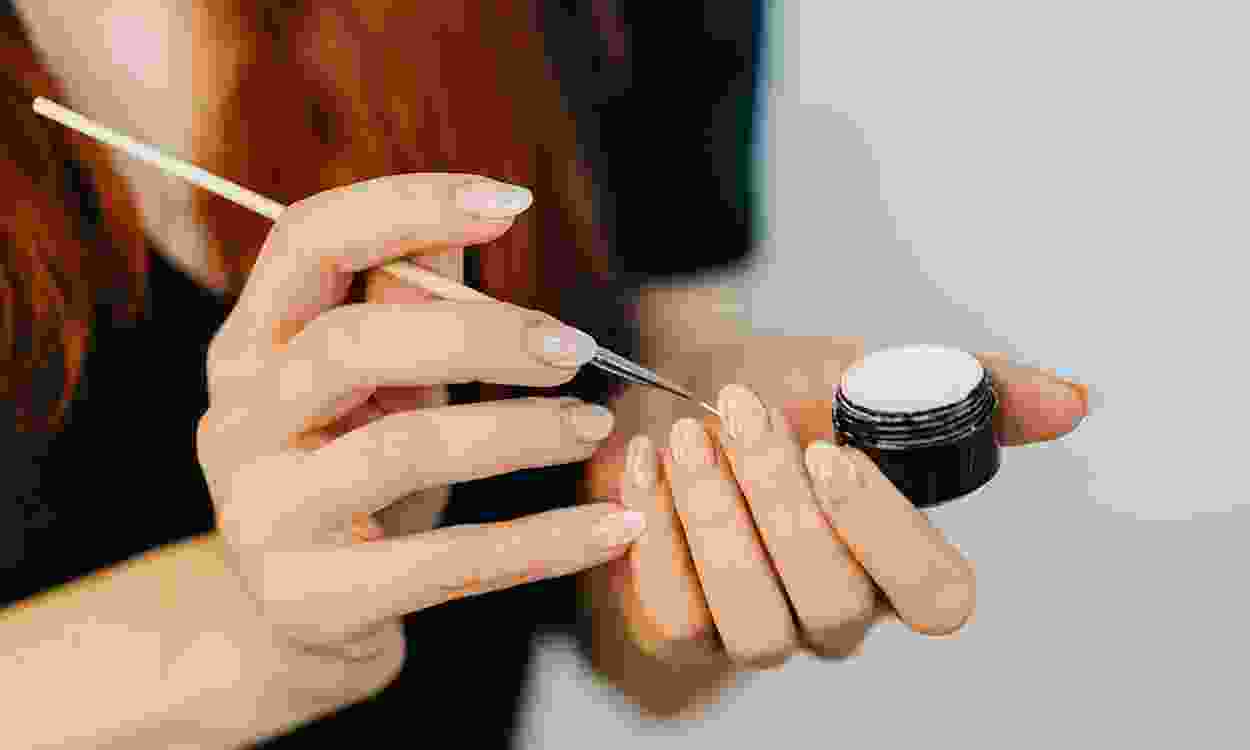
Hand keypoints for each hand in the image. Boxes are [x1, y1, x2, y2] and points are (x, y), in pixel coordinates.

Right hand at [195, 173, 645, 714]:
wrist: (301, 620)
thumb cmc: (353, 476)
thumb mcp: (376, 385)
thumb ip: (412, 303)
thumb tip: (479, 210)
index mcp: (249, 347)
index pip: (308, 242)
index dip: (407, 207)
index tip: (512, 201)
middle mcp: (236, 422)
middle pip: (353, 344)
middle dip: (482, 334)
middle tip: (579, 348)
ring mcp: (264, 516)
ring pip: (403, 450)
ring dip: (522, 431)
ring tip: (595, 426)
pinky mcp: (315, 601)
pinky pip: (448, 564)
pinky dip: (546, 543)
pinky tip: (616, 527)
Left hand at [587, 334, 1088, 669]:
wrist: (682, 388)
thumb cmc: (783, 390)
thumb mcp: (870, 372)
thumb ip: (968, 389)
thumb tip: (1071, 401)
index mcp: (898, 558)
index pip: (938, 596)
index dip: (889, 536)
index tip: (833, 451)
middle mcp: (838, 610)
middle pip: (834, 605)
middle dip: (781, 504)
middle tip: (741, 411)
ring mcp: (762, 628)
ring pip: (755, 627)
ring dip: (717, 524)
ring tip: (687, 435)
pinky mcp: (686, 627)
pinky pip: (674, 614)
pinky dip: (656, 534)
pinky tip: (647, 459)